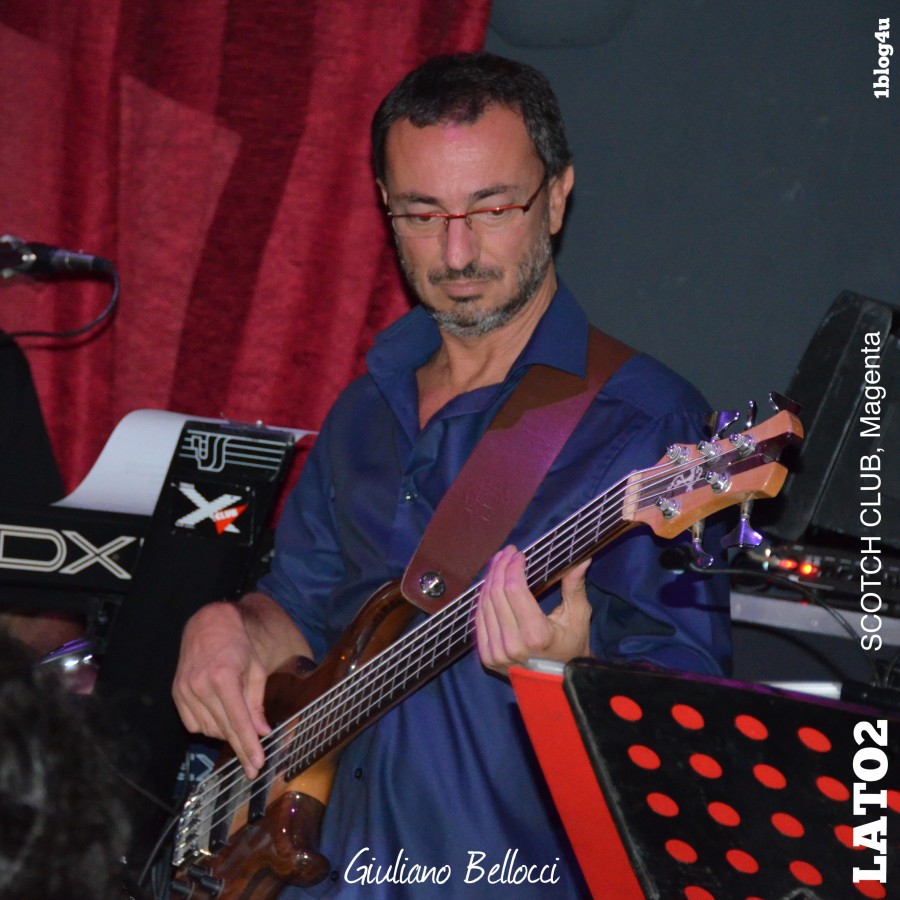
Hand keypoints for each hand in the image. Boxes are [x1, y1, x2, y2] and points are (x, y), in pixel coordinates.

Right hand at [173, 596, 279, 778]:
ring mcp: (185, 690)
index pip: (238, 721)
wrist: (208, 623)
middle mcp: (200, 686)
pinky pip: (192, 724)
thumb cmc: (238, 643)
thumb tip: (262, 731)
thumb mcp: (255, 669)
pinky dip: (207, 726)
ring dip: (224, 734)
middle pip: (223, 729)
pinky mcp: (177, 693)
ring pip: (207, 729)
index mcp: (223, 677)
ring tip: (238, 728)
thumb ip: (257, 702)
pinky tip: (219, 719)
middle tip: (253, 765)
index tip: (257, 764)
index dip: (248, 746)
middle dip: (240, 748)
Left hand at [474, 545, 592, 675]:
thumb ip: (574, 586)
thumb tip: (582, 558)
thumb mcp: (578, 618)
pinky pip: (479, 620)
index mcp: (536, 634)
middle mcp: (512, 644)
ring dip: (490, 580)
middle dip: (500, 567)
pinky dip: (483, 599)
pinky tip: (490, 585)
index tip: (518, 554)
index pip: (514, 589)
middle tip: (506, 553)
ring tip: (498, 564)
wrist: (558, 686)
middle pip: (496, 593)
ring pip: (484, 604)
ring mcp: (496, 653)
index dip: (513, 567)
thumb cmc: (572, 649)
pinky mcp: (487, 657)